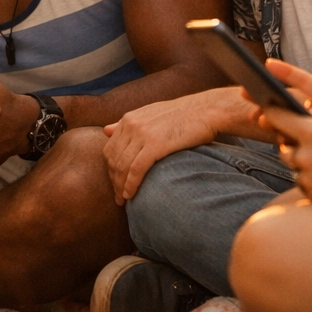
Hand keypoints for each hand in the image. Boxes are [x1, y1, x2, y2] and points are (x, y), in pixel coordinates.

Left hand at [101, 88, 257, 204]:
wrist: (206, 110)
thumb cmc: (182, 115)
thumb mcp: (151, 114)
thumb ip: (127, 123)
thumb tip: (106, 130)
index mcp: (128, 119)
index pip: (110, 149)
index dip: (110, 170)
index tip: (115, 184)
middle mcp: (131, 125)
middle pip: (113, 160)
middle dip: (114, 181)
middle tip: (118, 198)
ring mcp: (142, 134)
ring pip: (122, 166)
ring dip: (120, 187)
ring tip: (123, 200)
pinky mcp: (155, 145)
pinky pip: (135, 170)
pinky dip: (130, 185)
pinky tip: (130, 195)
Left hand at [263, 106, 311, 211]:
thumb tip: (305, 111)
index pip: (277, 117)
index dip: (270, 111)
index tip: (265, 107)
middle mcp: (304, 156)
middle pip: (283, 144)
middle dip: (292, 141)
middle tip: (307, 140)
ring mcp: (307, 178)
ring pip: (294, 165)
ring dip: (302, 160)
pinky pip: (304, 182)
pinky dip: (311, 177)